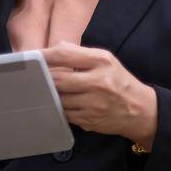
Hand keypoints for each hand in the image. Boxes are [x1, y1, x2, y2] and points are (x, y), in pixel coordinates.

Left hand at [42, 42, 157, 146]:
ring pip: (57, 98)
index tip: (30, 56)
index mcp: (101, 62)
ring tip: (43, 90)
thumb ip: (78, 53)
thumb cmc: (118, 81)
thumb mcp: (105, 60)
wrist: (140, 110)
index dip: (42, 55)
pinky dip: (57, 108)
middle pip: (56, 79)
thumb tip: (50, 50)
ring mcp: (93, 104)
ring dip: (48, 94)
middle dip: (42, 78)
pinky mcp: (89, 120)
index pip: (63, 55)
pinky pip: (63, 113)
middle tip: (31, 76)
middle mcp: (98, 82)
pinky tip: (58, 103)